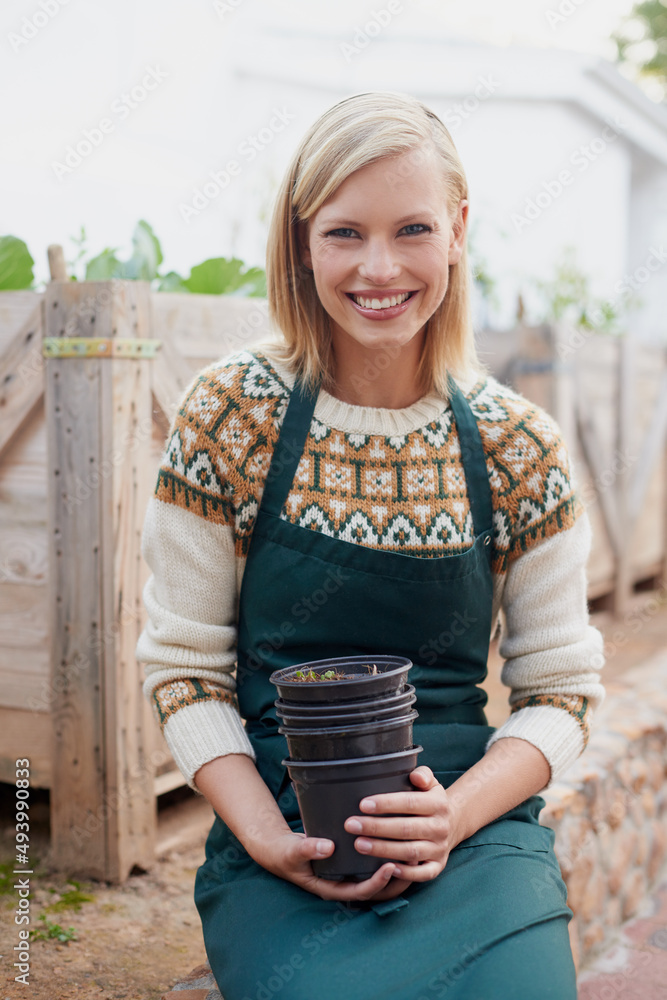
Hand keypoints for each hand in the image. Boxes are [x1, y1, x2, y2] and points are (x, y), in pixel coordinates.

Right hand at [251, 829, 406, 901]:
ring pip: (380, 879)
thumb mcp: (292, 852)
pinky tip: (398, 841)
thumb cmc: (286, 854)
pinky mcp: (351, 863)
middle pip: (378, 890)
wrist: (280, 851)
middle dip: (397, 878)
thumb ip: (307, 848)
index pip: (362, 891)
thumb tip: (328, 846)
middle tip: (414, 860)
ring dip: (397, 869)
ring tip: (415, 852)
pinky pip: (373, 865)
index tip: (391, 866)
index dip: (378, 882)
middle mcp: (344, 884)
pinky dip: (386, 856)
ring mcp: (349, 875)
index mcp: (332, 888)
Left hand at [343, 765, 458, 886]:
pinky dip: (405, 873)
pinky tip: (386, 868)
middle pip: (406, 829)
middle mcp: (440, 827)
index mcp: (438, 804)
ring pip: (410, 852)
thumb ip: (423, 775)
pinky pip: (422, 874)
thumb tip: (416, 776)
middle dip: (376, 827)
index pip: (410, 803)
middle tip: (351, 825)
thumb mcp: (431, 783)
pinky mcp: (437, 866)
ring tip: (358, 844)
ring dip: (383, 849)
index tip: (362, 804)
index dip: (387, 804)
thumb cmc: (430, 799)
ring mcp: (439, 848)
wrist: (453, 823)